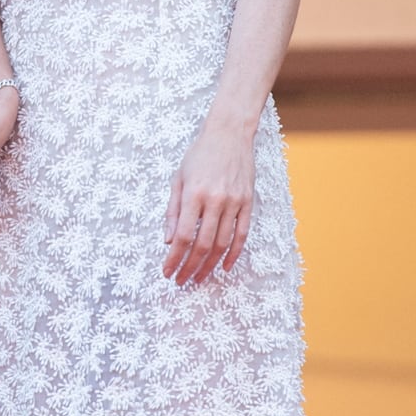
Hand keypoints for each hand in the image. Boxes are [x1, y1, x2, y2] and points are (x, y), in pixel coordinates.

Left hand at [163, 119, 254, 284]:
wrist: (229, 134)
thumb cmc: (199, 155)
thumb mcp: (178, 179)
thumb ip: (172, 211)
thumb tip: (169, 241)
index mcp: (194, 194)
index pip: (183, 236)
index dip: (175, 258)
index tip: (167, 271)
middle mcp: (215, 200)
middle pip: (202, 244)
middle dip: (190, 267)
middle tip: (181, 281)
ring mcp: (234, 202)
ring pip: (222, 243)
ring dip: (209, 265)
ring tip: (199, 278)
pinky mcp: (248, 202)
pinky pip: (241, 234)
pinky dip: (233, 253)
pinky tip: (224, 266)